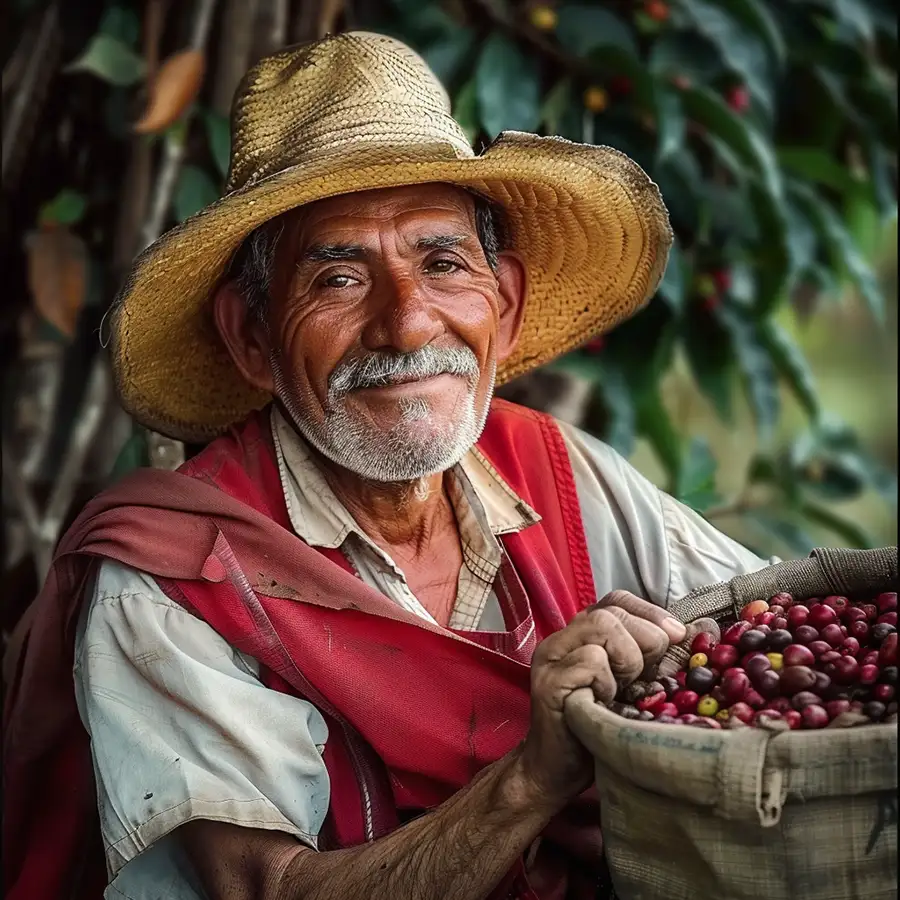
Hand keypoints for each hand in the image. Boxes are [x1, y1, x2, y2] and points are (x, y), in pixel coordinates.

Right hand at [519, 591, 685, 807]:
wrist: (556, 773)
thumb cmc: (599, 730)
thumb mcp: (628, 687)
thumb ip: (646, 659)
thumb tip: (688, 636)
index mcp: (580, 636)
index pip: (616, 601)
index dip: (649, 612)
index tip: (677, 635)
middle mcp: (562, 639)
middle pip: (612, 611)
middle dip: (647, 638)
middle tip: (651, 674)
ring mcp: (552, 658)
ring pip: (602, 626)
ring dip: (628, 658)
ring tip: (625, 688)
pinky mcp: (549, 683)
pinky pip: (590, 660)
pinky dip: (608, 682)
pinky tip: (604, 704)